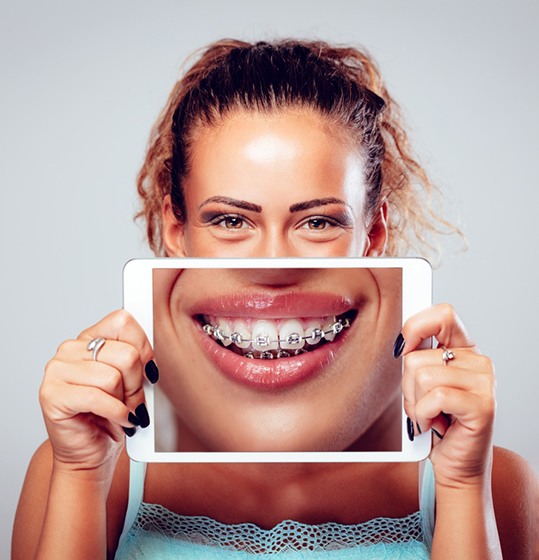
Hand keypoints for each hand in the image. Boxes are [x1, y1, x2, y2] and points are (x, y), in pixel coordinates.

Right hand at [39, 310, 154, 479]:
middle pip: (125, 354)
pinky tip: (120, 420)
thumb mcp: (131, 379)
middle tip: (134, 400)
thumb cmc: (112, 416)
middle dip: (138, 383)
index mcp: (90, 338)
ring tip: (124, 411)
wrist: (90, 453)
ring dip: (127, 401)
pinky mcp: (52, 395)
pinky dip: (117, 413)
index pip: (123, 322)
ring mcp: (57, 371)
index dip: (143, 347)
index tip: (148, 369)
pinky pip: (98, 397)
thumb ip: (137, 358)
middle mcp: (70, 349)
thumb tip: (151, 355)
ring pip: (113, 377)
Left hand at [400, 304, 495, 489]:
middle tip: (422, 403)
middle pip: (418, 356)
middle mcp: (478, 363)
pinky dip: (424, 415)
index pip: (443, 315)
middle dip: (407, 386)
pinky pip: (434, 397)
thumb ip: (417, 357)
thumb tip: (401, 342)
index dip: (416, 326)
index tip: (403, 347)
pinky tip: (435, 424)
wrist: (455, 463)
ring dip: (415, 403)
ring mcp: (484, 383)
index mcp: (464, 351)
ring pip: (422, 376)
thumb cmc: (437, 422)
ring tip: (430, 415)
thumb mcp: (422, 383)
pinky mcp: (482, 406)